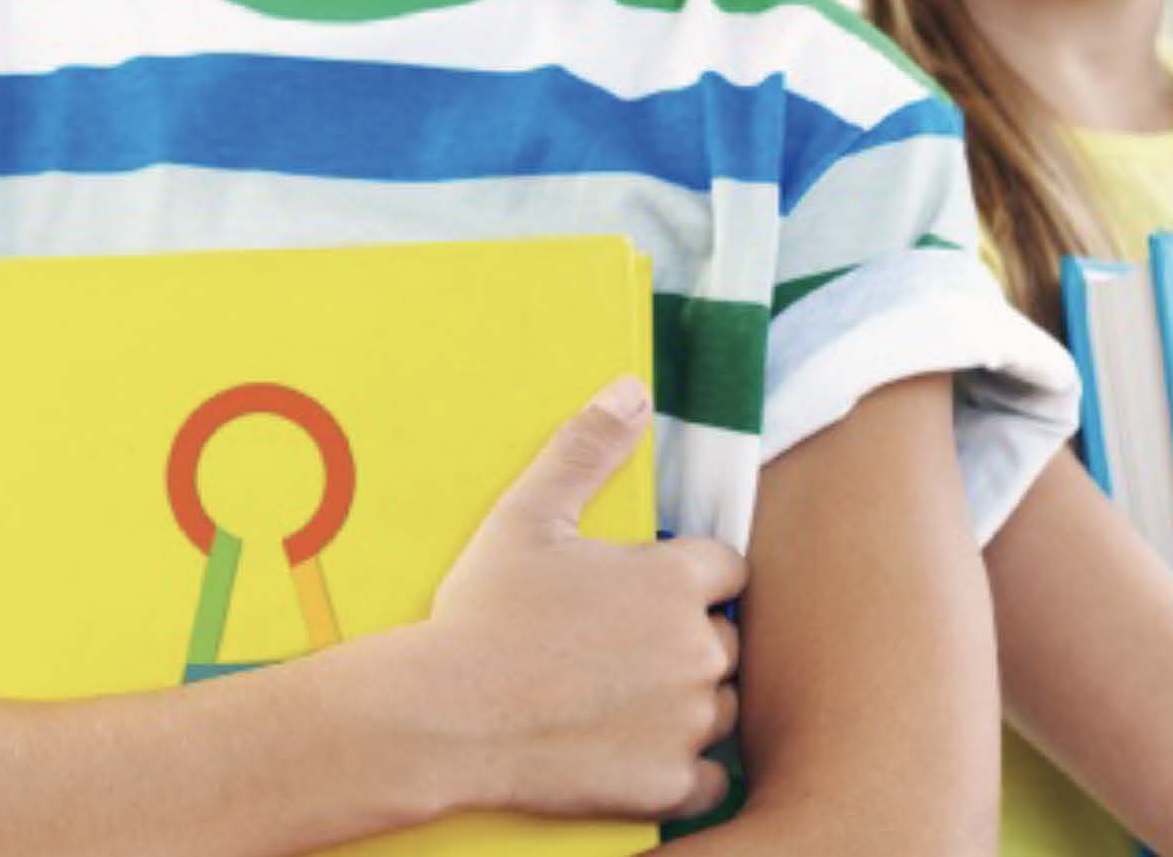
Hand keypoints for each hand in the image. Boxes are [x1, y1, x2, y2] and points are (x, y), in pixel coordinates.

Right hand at [416, 377, 745, 821]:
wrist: (445, 717)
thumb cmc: (483, 616)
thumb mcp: (527, 517)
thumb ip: (585, 450)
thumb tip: (629, 390)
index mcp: (673, 581)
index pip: (728, 570)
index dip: (690, 579)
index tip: (646, 594)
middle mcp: (696, 650)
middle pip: (727, 641)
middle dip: (687, 642)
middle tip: (622, 650)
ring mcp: (686, 721)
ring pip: (720, 707)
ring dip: (688, 703)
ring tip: (622, 699)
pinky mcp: (668, 783)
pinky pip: (709, 778)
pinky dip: (681, 769)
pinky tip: (635, 752)